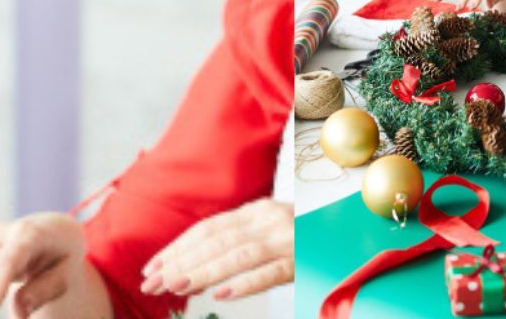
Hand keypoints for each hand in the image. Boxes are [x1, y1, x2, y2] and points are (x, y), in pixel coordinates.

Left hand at [142, 198, 294, 301]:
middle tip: (153, 283)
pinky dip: (243, 283)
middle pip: (217, 241)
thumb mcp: (270, 230)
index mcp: (258, 211)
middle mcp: (269, 220)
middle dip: (180, 262)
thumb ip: (238, 241)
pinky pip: (269, 272)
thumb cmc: (305, 235)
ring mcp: (287, 239)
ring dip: (203, 272)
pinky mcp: (303, 260)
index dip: (178, 247)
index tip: (152, 267)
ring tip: (178, 287)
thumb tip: (193, 265)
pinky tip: (220, 295)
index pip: (208, 228)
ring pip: (237, 256)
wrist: (353, 231)